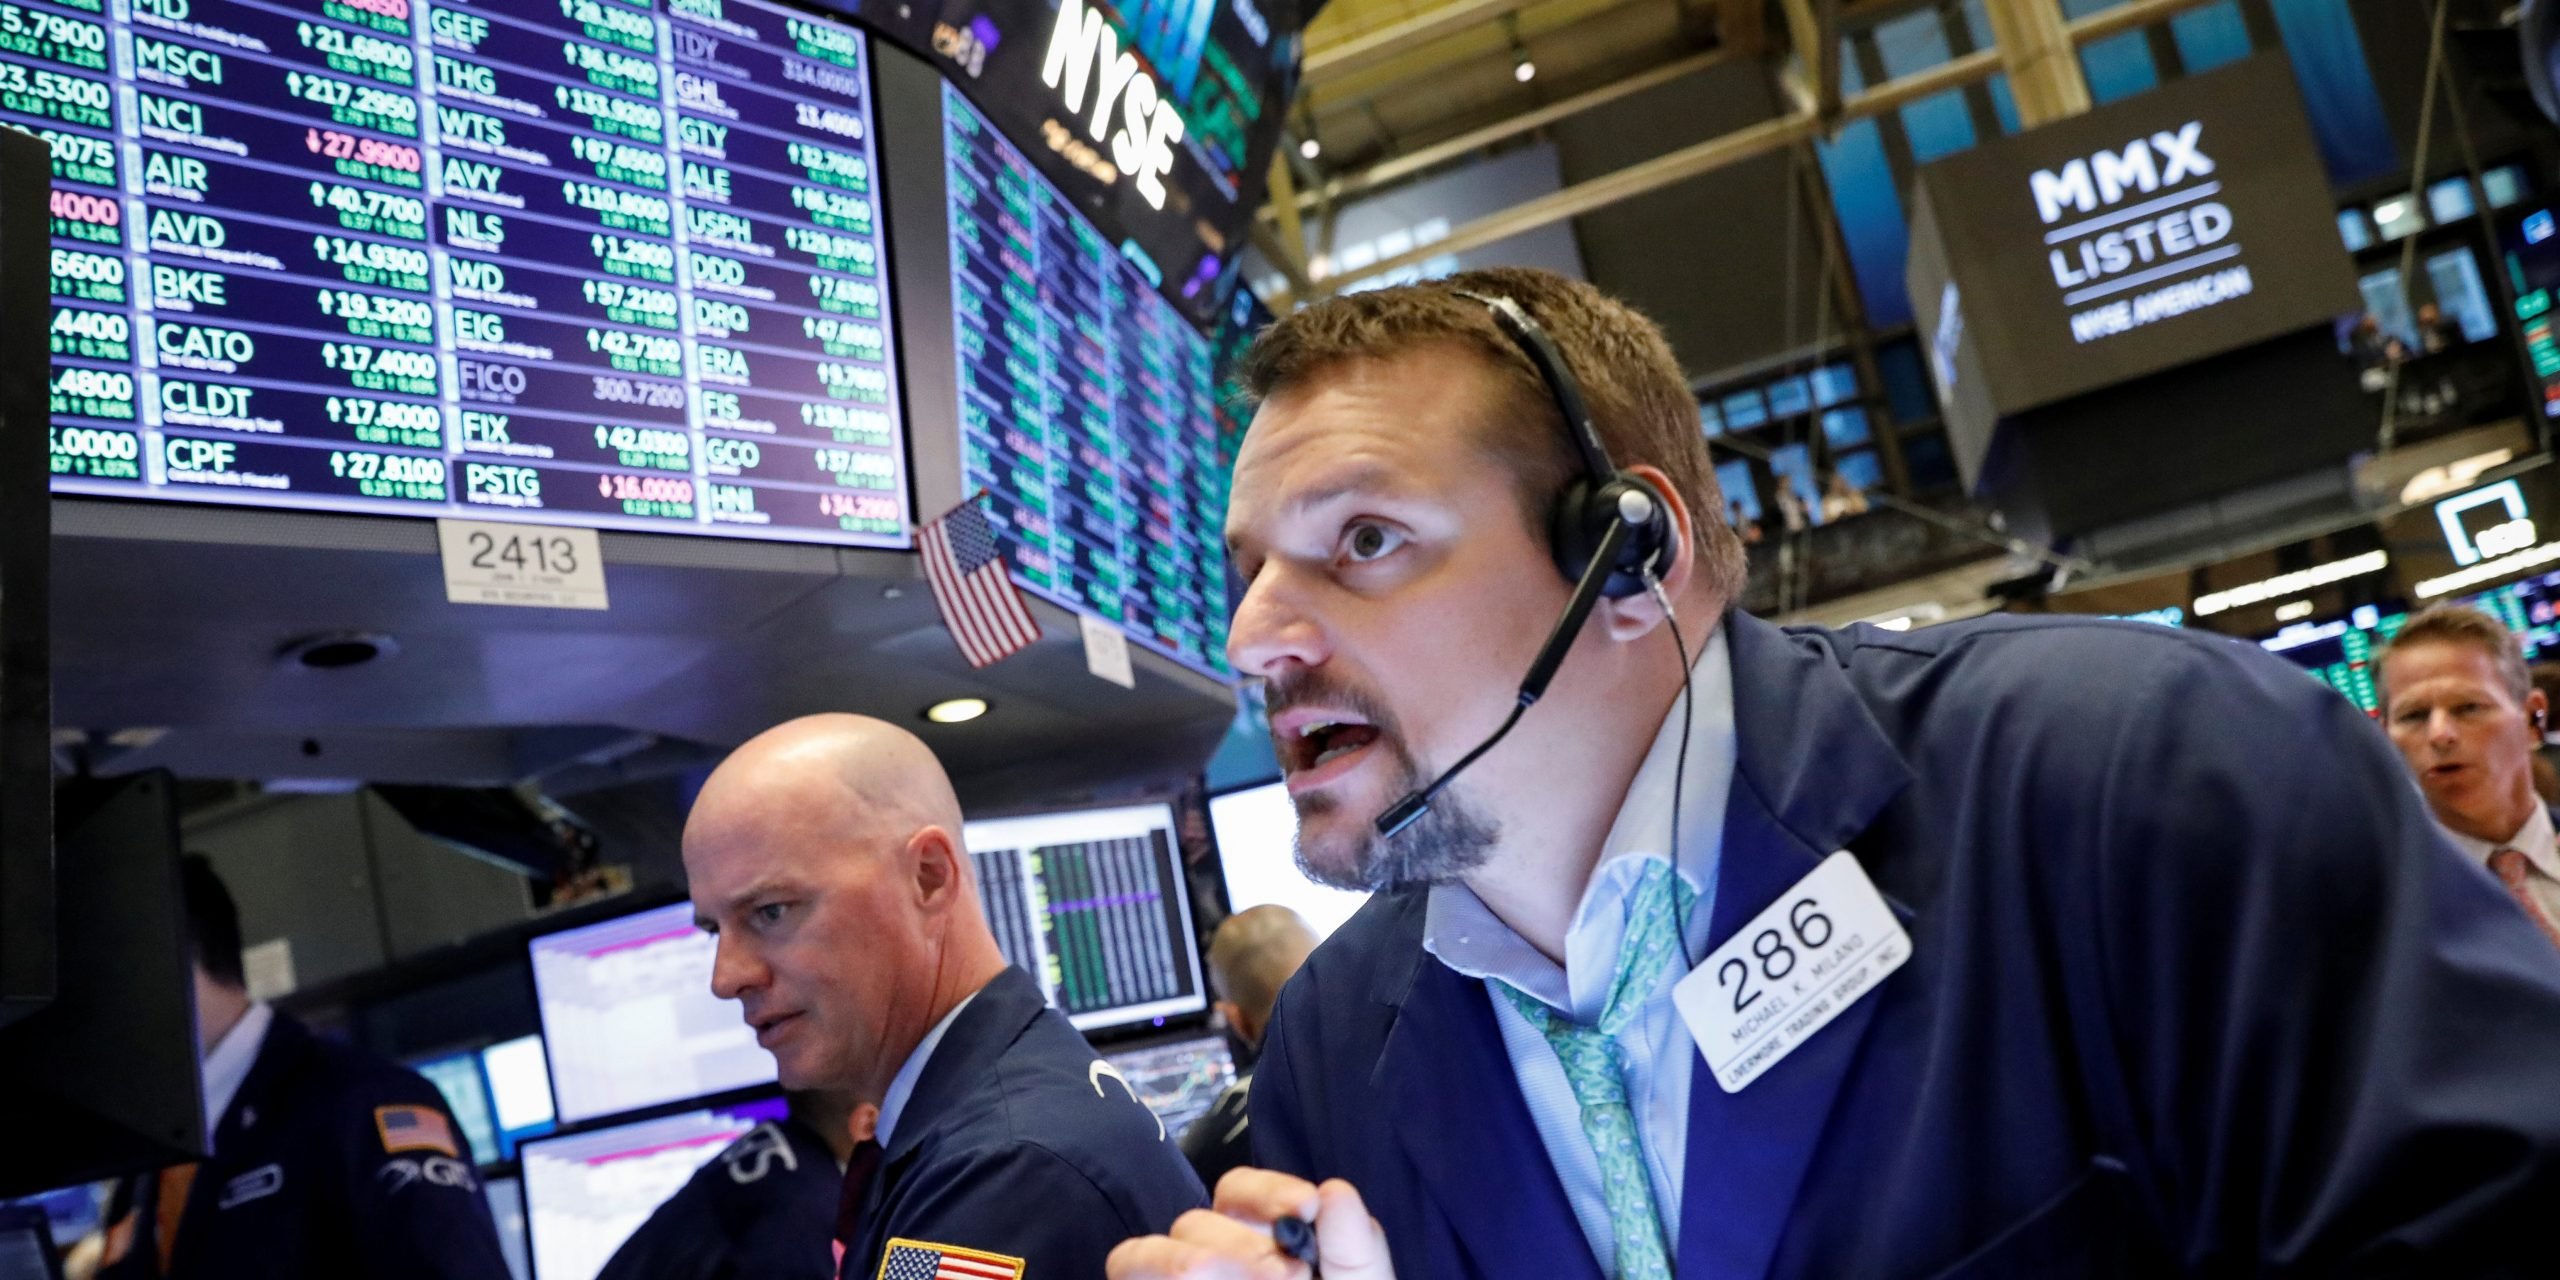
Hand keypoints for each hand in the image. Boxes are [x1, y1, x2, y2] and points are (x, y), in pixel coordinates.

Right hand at [1108, 1168, 1394, 1279]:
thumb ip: (1356, 1250)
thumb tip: (1335, 1191)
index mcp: (1255, 1245)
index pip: (1237, 1192)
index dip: (1265, 1192)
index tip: (1304, 1207)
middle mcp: (1207, 1266)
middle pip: (1193, 1225)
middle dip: (1239, 1244)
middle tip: (1288, 1278)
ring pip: (1140, 1256)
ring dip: (1185, 1263)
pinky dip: (1163, 1276)